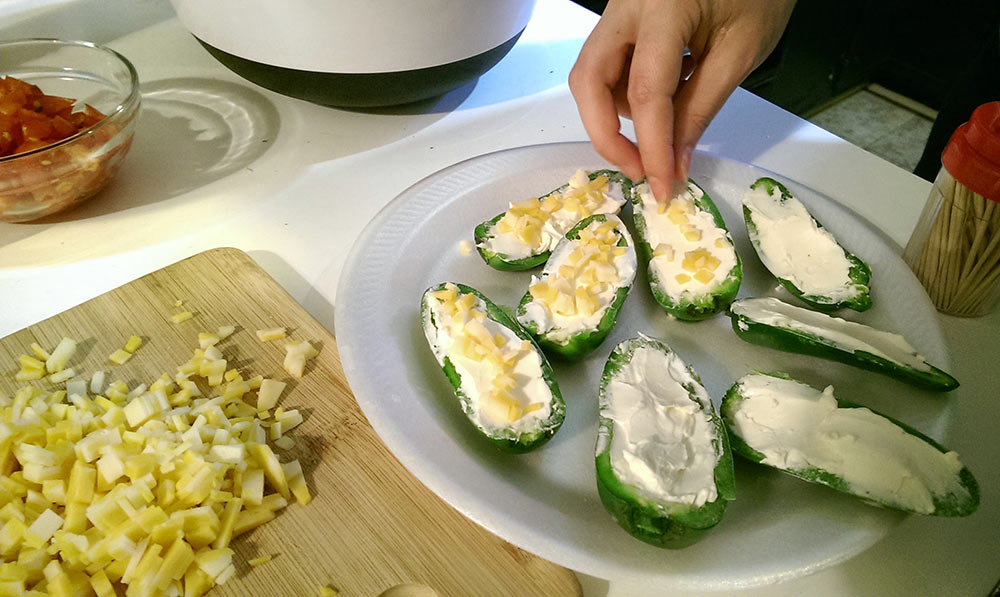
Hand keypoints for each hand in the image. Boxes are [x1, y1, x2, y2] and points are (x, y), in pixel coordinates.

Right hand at [569, 0, 793, 199]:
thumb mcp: (741, 51)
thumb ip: (701, 108)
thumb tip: (673, 163)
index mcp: (663, 7)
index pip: (646, 92)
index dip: (652, 147)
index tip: (661, 187)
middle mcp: (626, 6)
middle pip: (589, 81)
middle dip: (606, 134)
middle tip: (638, 169)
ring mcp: (619, 10)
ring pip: (591, 75)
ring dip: (614, 115)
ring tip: (656, 136)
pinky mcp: (623, 18)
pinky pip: (608, 65)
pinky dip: (623, 96)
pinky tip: (658, 107)